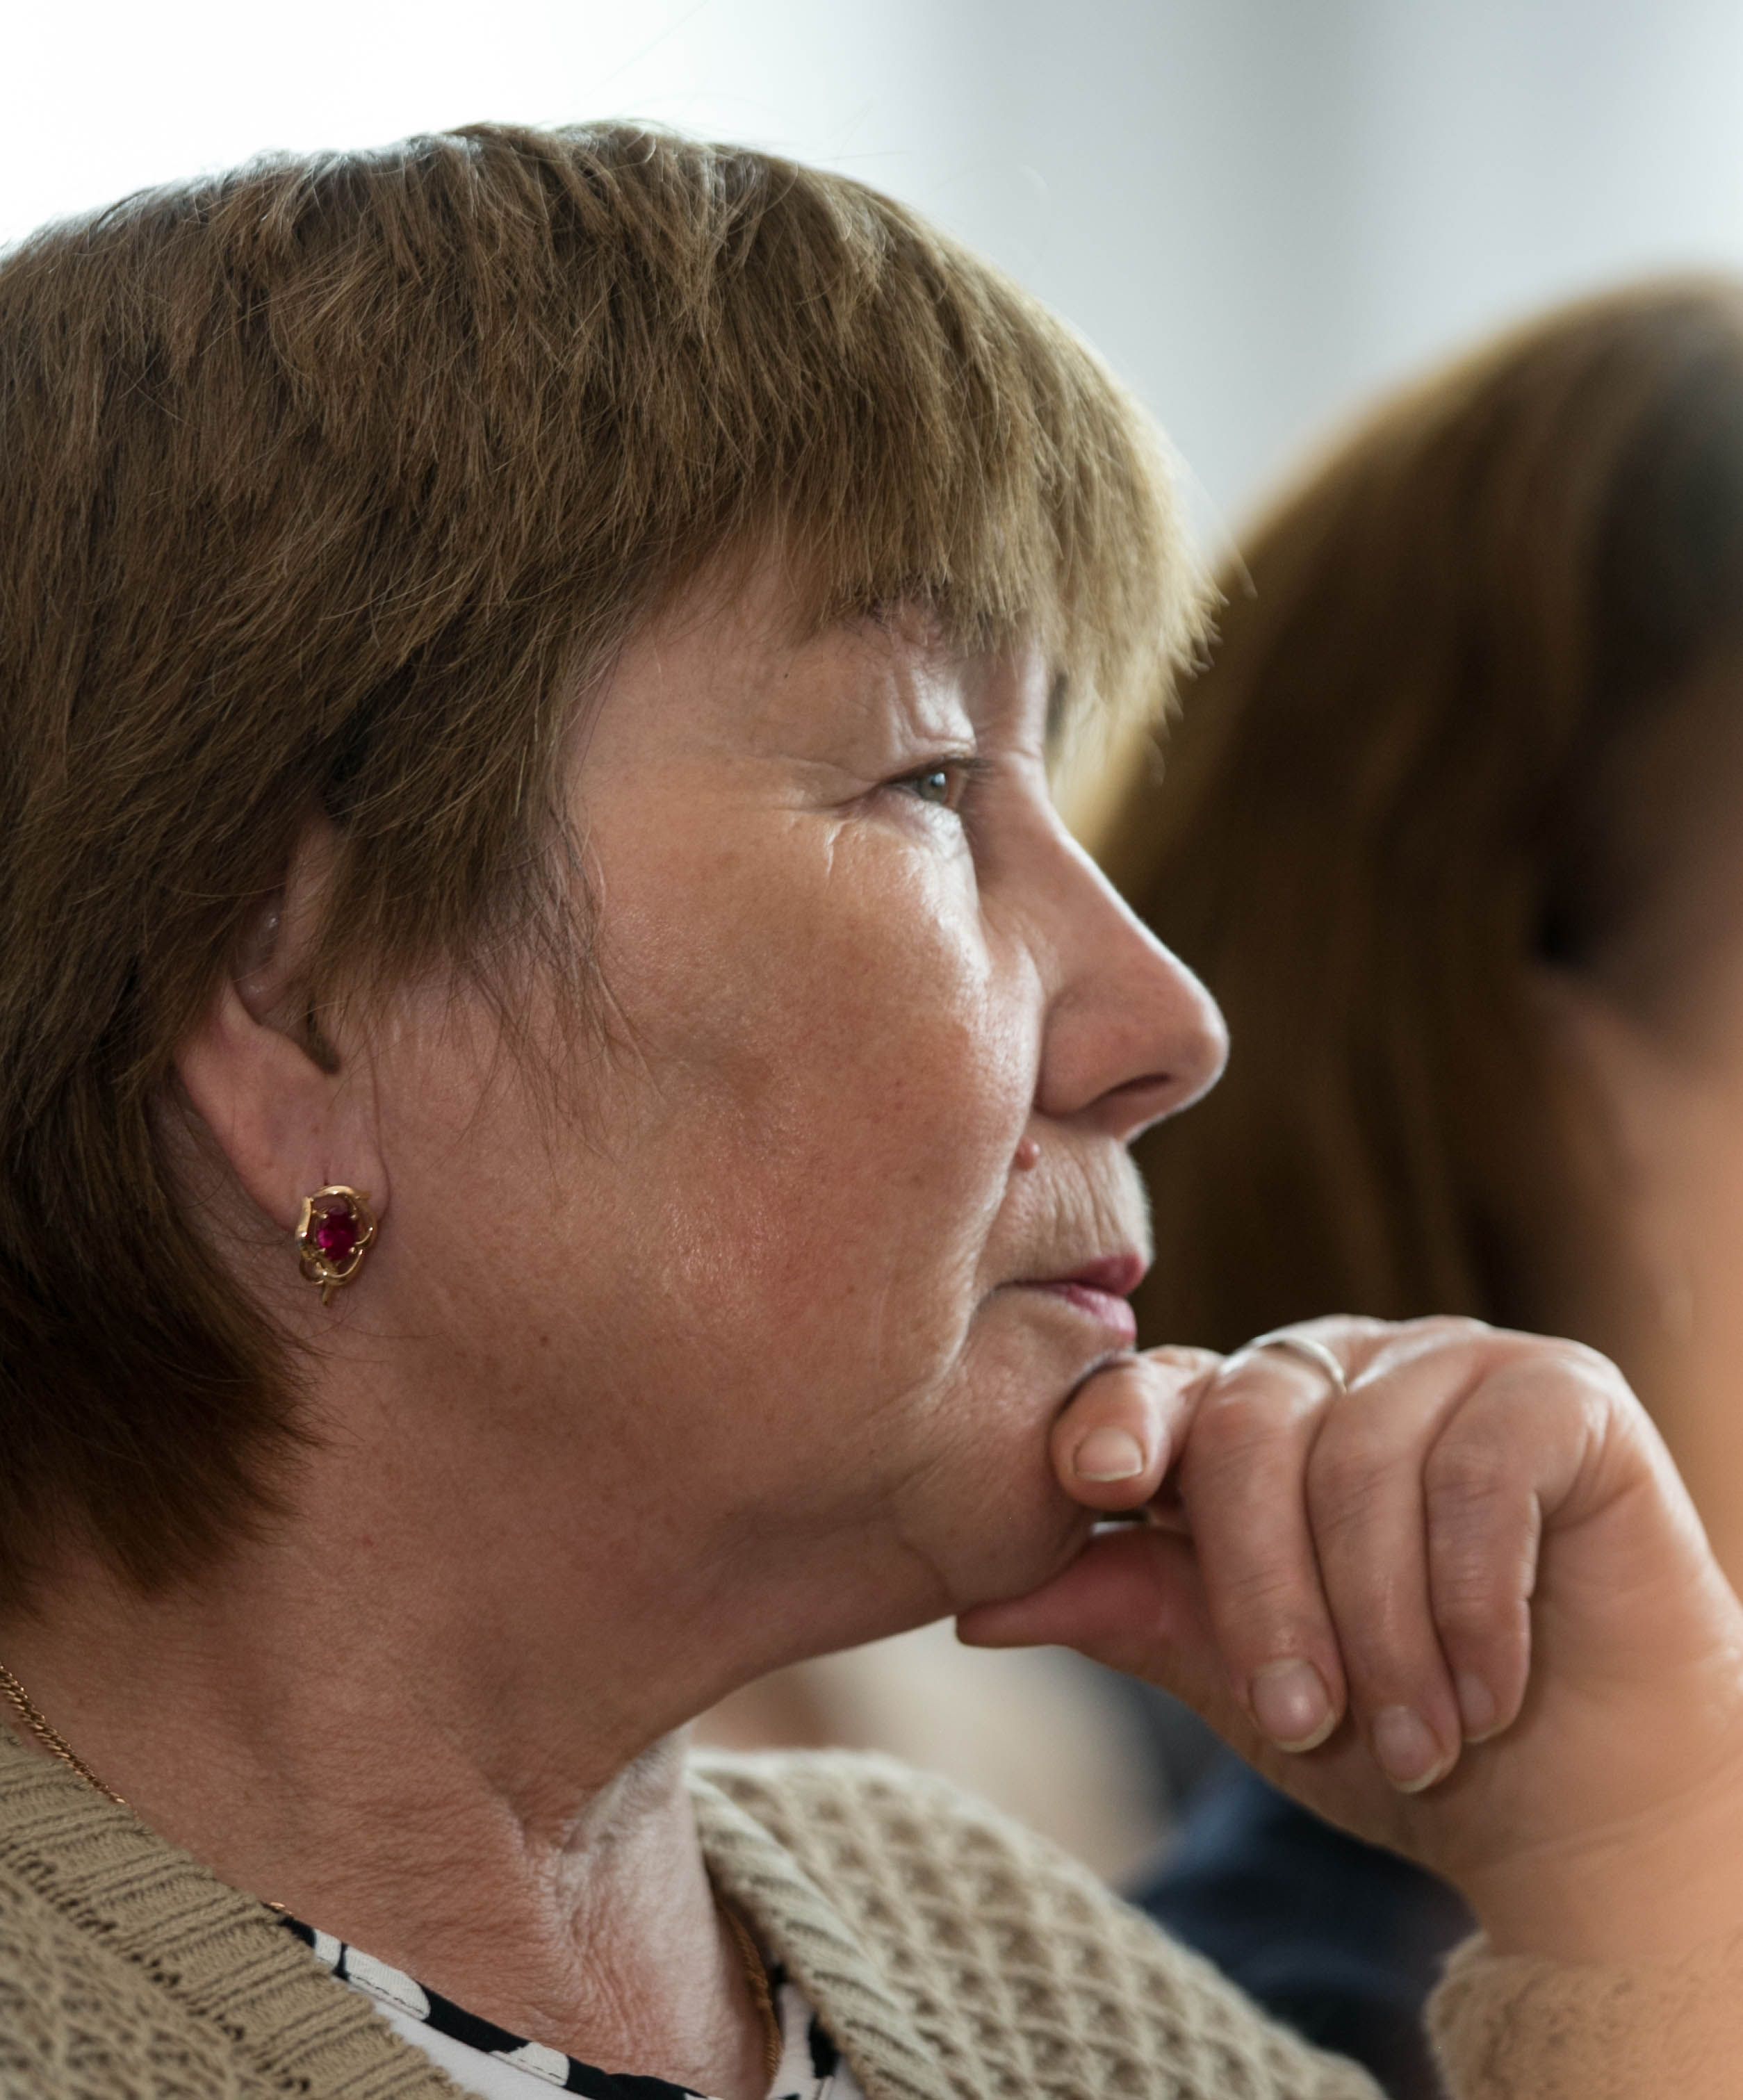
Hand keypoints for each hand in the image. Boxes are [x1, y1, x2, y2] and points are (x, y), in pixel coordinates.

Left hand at [958, 1316, 1742, 1966]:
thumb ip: (1125, 1612)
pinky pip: (1481, 1470)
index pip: (1155, 1389)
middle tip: (1301, 1720)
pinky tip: (1490, 1693)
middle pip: (1250, 1426)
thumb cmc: (1387, 1732)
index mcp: (1239, 1418)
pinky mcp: (1560, 1389)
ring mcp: (1445, 1362)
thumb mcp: (1235, 1679)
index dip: (1117, 1422)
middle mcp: (1333, 1370)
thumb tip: (972, 1606)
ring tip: (1411, 1743)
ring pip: (1363, 1459)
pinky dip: (1472, 1599)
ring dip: (1382, 1626)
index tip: (1099, 1483)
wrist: (1578, 1793)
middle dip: (1264, 1589)